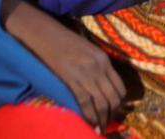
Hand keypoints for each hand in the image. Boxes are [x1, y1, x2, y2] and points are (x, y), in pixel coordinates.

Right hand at [1, 0, 124, 128]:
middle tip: (108, 123)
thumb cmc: (64, 41)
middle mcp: (99, 68)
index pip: (120, 86)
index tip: (116, 111)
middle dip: (112, 113)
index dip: (119, 102)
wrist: (45, 35)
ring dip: (102, 119)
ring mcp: (86, 75)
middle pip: (113, 97)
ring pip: (101, 103)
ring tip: (100, 129)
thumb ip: (97, 66)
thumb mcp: (88, 50)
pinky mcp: (71, 80)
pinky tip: (89, 124)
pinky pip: (84, 103)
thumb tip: (102, 85)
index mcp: (104, 60)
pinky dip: (88, 116)